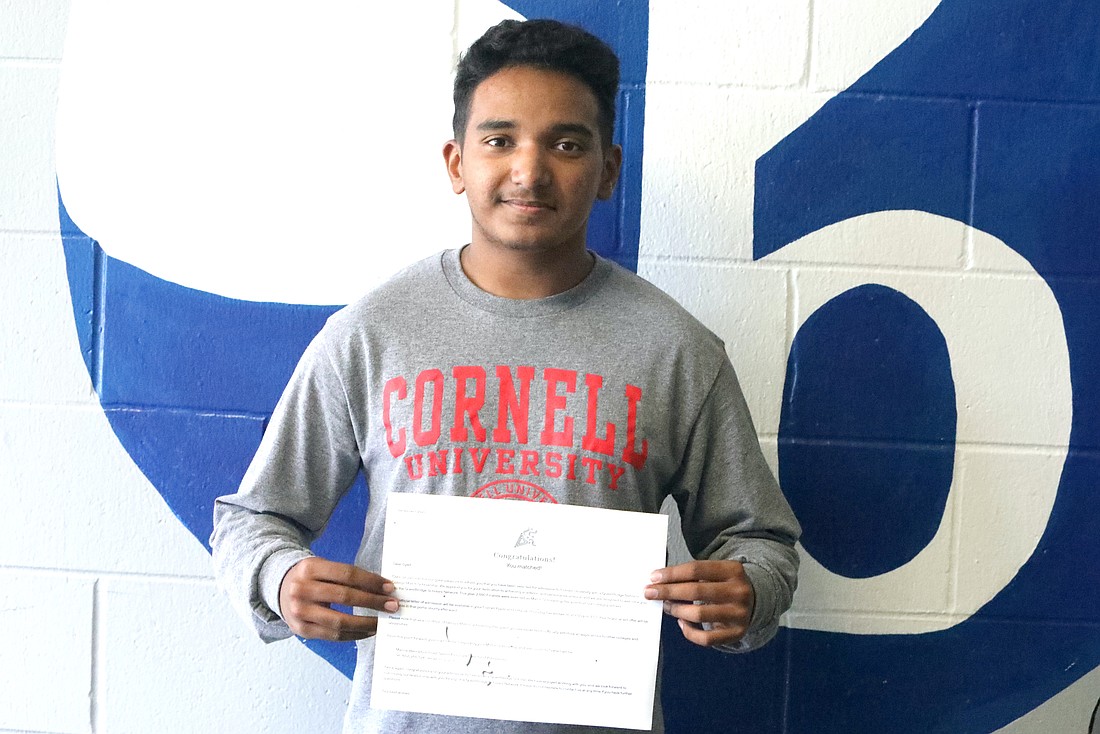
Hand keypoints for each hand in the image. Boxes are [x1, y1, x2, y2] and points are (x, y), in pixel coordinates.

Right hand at [278, 556, 398, 640]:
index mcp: (310, 568)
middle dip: (373, 601)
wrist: (280, 589)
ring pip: (339, 621)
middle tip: (393, 605)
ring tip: (382, 622)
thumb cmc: (311, 578)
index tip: (390, 587)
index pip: (347, 574)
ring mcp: (299, 612)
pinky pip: (333, 636)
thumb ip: (346, 576)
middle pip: (345, 596)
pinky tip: (368, 631)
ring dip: (366, 623)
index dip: (371, 581)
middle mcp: (302, 589)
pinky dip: (354, 634)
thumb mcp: (323, 567)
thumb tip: (381, 589)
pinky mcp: (301, 630)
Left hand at [644, 560, 753, 646]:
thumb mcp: (716, 572)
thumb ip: (692, 575)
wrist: (756, 601)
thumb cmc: (725, 584)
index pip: (696, 569)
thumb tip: (659, 582)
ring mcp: (739, 614)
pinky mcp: (736, 633)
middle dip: (668, 592)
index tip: (653, 577)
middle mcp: (739, 591)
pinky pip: (706, 638)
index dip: (672, 574)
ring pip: (699, 614)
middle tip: (650, 593)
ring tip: (666, 606)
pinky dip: (689, 632)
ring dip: (676, 610)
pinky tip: (681, 622)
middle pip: (695, 591)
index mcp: (733, 570)